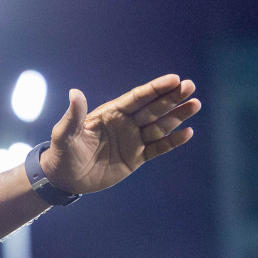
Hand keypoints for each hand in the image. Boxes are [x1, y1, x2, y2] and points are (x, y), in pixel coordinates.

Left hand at [39, 74, 199, 194]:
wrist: (64, 179)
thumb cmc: (62, 152)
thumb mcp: (65, 134)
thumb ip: (73, 115)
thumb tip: (75, 92)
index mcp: (111, 114)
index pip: (137, 98)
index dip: (155, 89)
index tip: (174, 79)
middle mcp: (126, 124)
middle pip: (153, 108)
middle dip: (171, 97)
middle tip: (190, 86)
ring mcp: (133, 140)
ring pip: (160, 125)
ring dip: (177, 116)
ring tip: (195, 105)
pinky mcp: (136, 158)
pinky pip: (158, 148)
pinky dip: (173, 141)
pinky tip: (187, 132)